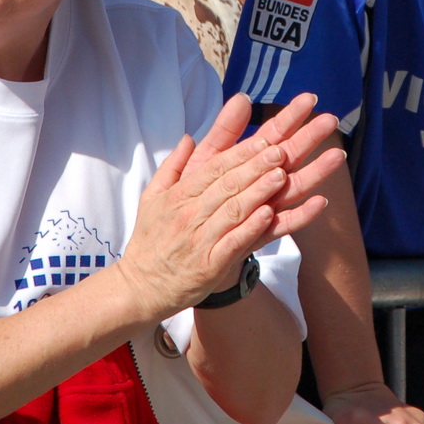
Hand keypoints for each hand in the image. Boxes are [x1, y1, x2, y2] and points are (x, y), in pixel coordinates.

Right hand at [117, 95, 343, 317]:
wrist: (142, 286)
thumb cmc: (151, 239)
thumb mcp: (152, 197)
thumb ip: (173, 165)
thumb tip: (189, 136)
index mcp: (178, 195)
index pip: (213, 168)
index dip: (240, 153)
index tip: (264, 140)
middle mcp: (189, 214)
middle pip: (227, 185)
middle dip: (255, 166)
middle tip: (281, 150)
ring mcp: (200, 240)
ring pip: (233, 210)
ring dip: (259, 192)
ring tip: (281, 176)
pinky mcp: (209, 265)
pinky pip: (234, 242)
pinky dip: (251, 228)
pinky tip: (269, 214)